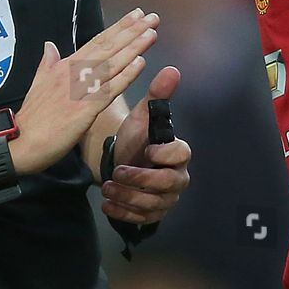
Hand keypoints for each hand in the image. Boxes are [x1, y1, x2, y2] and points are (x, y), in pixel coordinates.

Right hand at [14, 9, 158, 174]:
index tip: (135, 16)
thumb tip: (49, 45)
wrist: (20, 142)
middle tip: (151, 17)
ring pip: (112, 63)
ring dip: (133, 47)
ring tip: (151, 33)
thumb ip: (47, 64)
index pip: (96, 42)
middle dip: (131, 31)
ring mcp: (80, 89)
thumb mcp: (37, 84)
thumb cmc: (31, 118)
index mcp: (64, 66)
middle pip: (108, 47)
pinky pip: (110, 88)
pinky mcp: (85, 108)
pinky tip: (141, 63)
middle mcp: (74, 72)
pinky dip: (126, 75)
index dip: (118, 28)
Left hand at [101, 66, 190, 227]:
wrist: (121, 162)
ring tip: (107, 186)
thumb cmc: (136, 139)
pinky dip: (123, 212)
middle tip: (118, 172)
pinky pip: (142, 219)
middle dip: (141, 179)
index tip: (147, 150)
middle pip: (167, 184)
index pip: (181, 154)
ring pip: (153, 204)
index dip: (165, 154)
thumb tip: (172, 70)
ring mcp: (166, 198)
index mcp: (177, 153)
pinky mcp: (153, 214)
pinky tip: (107, 203)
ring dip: (128, 196)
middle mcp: (177, 177)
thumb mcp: (142, 117)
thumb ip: (157, 96)